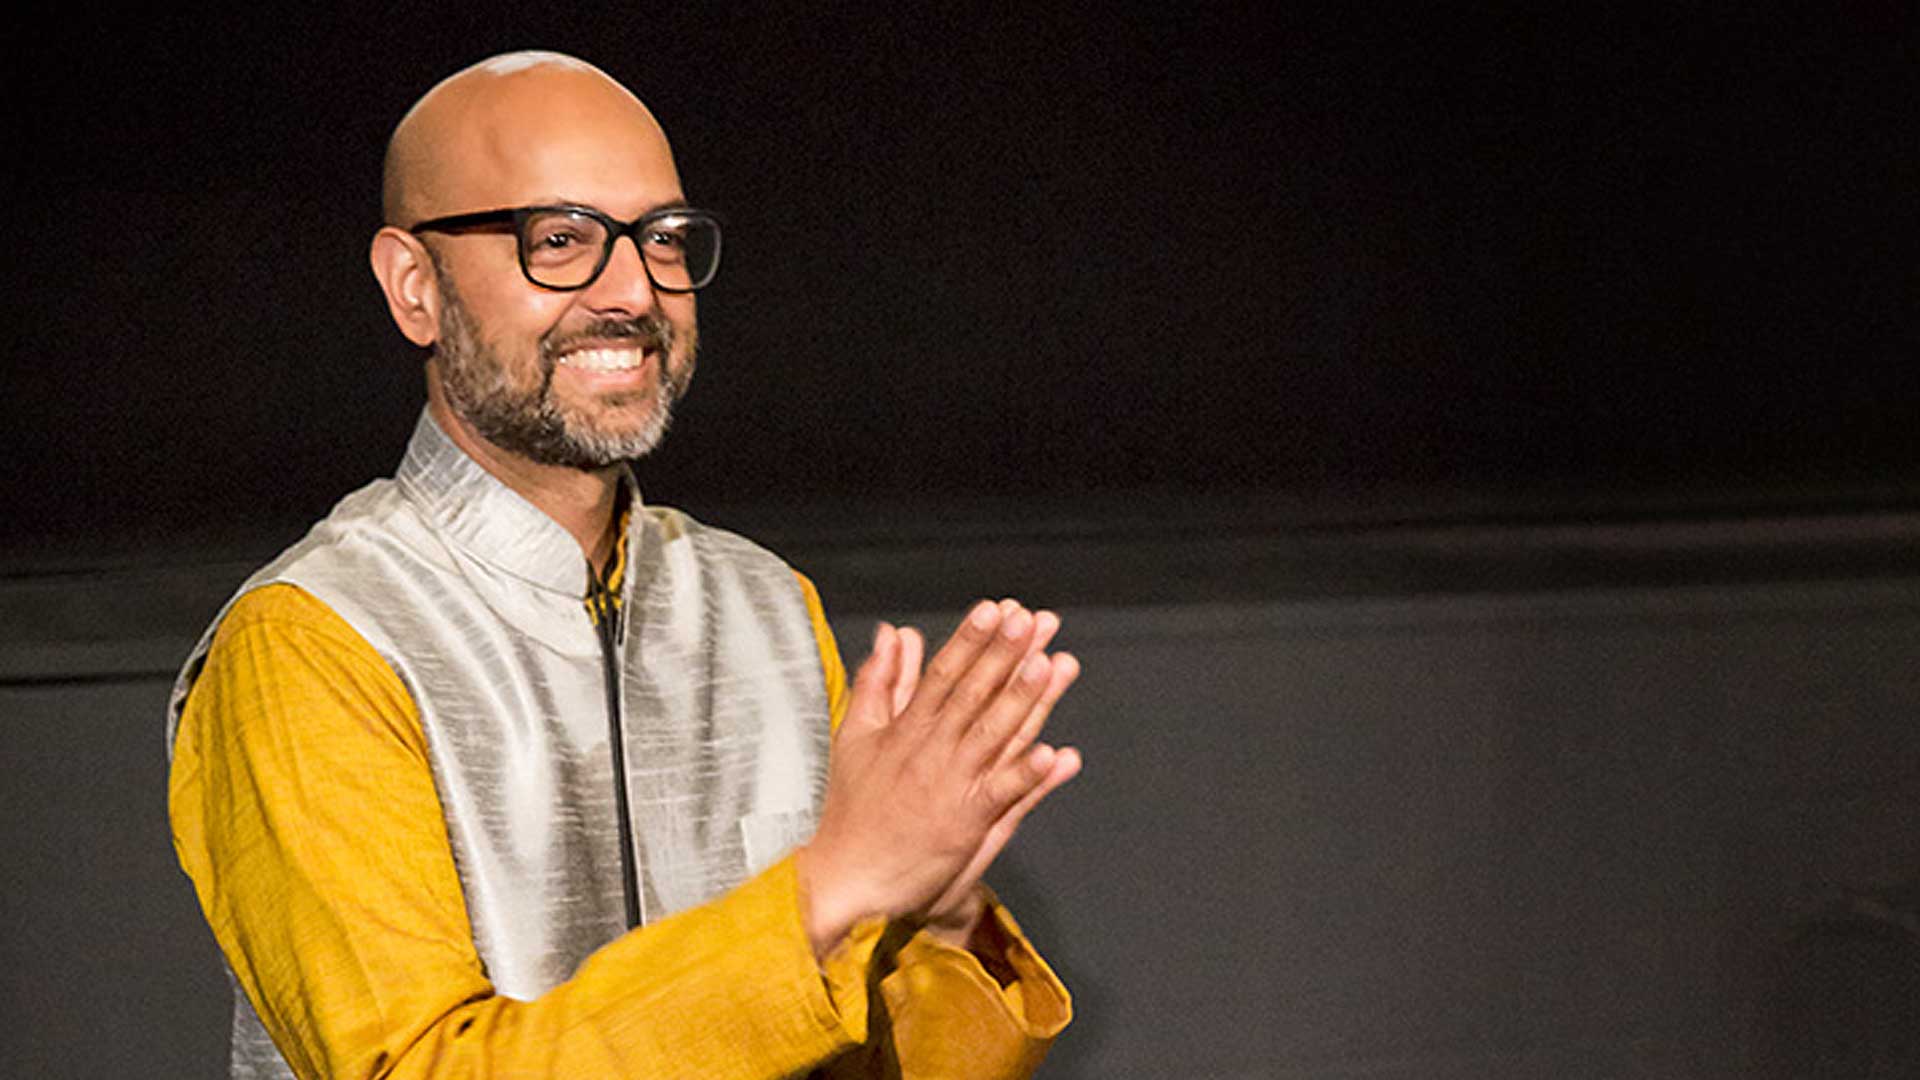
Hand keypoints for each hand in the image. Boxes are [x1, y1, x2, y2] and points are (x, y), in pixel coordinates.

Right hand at [797, 599, 1080, 956]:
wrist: (842, 875)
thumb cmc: (850, 808)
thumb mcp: (855, 735)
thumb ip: (880, 681)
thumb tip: (895, 634)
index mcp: (906, 729)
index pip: (943, 674)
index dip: (970, 639)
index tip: (994, 609)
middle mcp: (930, 751)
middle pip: (973, 694)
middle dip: (1004, 654)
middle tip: (1030, 620)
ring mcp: (950, 785)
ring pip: (992, 734)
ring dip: (1022, 699)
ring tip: (1048, 665)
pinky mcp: (964, 824)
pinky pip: (1001, 794)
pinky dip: (1026, 775)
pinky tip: (1053, 753)